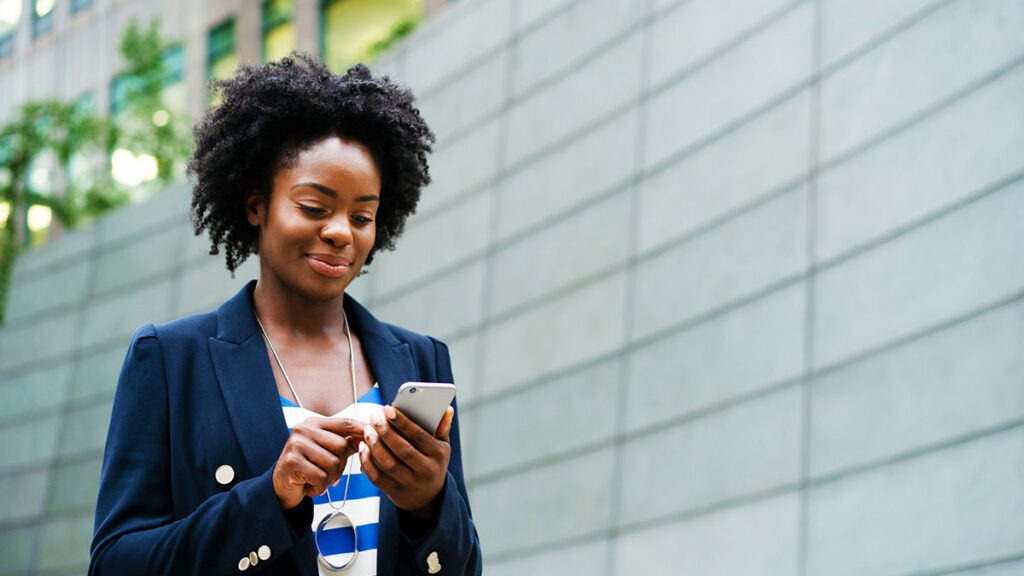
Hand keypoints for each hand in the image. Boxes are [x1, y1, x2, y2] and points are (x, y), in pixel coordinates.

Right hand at [272, 416, 365, 509]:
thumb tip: (369, 435)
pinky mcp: (292, 462)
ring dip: (329, 478)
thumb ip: (345, 443)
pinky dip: (319, 486)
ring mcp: (296, 444)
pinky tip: (309, 484)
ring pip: (333, 463)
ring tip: (316, 478)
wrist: (281, 486)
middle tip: (327, 472)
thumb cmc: (308, 467)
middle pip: (342, 446)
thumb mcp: (327, 451)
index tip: (376, 430)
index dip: (362, 428)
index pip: (345, 423)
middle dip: (340, 465)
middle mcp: (303, 429)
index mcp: (314, 423)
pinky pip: (321, 477)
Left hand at [360, 405, 452, 520]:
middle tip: (374, 417)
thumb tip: (447, 409)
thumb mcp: (442, 446)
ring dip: (375, 445)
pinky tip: (363, 448)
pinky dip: (367, 462)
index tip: (388, 409)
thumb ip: (442, 427)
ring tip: (367, 430)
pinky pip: (377, 477)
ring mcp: (410, 483)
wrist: (428, 497)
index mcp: (438, 455)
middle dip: (385, 431)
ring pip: (389, 464)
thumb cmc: (433, 464)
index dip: (402, 422)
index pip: (419, 436)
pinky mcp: (395, 491)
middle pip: (402, 449)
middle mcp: (426, 470)